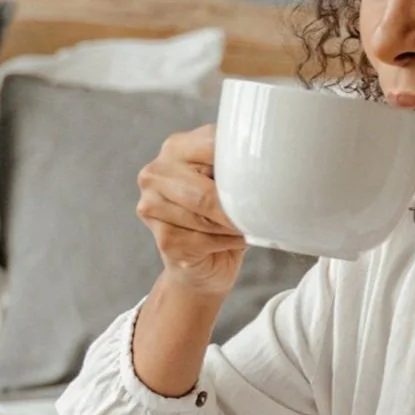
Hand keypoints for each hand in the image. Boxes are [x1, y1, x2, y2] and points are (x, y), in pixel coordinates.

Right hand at [136, 125, 245, 299]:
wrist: (202, 266)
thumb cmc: (218, 217)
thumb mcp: (227, 182)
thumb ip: (233, 168)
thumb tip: (261, 169)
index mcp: (175, 147)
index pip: (212, 148)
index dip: (240, 167)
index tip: (261, 179)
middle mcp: (156, 173)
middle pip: (206, 190)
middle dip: (235, 206)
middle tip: (256, 213)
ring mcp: (152, 206)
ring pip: (205, 217)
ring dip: (232, 226)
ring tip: (243, 227)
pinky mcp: (163, 238)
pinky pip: (203, 240)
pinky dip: (225, 243)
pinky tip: (231, 242)